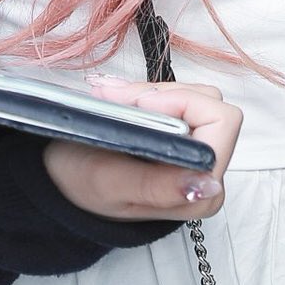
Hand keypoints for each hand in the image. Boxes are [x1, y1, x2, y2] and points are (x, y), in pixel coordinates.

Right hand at [43, 75, 242, 222]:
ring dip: (152, 92)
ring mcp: (198, 152)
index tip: (140, 104)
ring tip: (113, 99)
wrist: (63, 178)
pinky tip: (120, 100)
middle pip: (208, 103)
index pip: (221, 122)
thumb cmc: (83, 185)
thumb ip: (158, 187)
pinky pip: (180, 97)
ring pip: (195, 94)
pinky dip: (149, 94)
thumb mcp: (113, 187)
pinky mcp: (185, 135)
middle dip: (161, 94)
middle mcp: (208, 172)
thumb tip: (207, 184)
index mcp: (201, 192)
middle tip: (116, 98)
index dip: (183, 102)